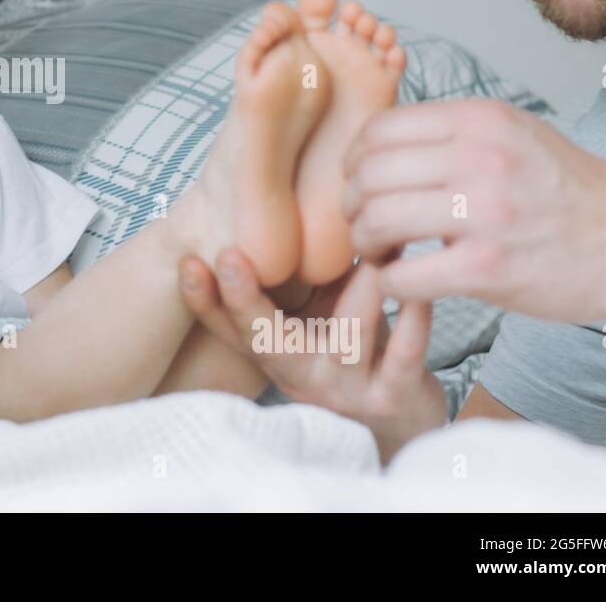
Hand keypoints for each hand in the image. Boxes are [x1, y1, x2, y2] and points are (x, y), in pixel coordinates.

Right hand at [177, 247, 444, 462]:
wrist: (402, 415)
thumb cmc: (350, 342)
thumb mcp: (314, 308)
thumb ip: (298, 270)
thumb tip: (285, 190)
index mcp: (272, 350)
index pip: (224, 324)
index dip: (201, 297)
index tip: (186, 261)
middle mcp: (298, 374)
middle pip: (262, 338)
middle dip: (243, 298)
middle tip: (229, 257)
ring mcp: (343, 391)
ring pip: (346, 335)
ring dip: (363, 286)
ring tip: (375, 244)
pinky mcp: (391, 399)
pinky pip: (401, 355)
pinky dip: (413, 321)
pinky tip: (419, 292)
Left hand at [342, 99, 605, 321]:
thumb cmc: (561, 189)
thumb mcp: (508, 135)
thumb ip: (445, 134)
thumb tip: (371, 144)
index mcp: (479, 121)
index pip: (378, 130)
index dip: (353, 160)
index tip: (357, 183)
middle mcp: (481, 160)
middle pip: (369, 176)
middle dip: (350, 204)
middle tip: (362, 223)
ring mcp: (485, 214)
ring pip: (376, 221)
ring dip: (364, 243)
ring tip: (379, 251)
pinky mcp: (489, 269)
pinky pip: (402, 276)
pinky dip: (388, 282)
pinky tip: (401, 281)